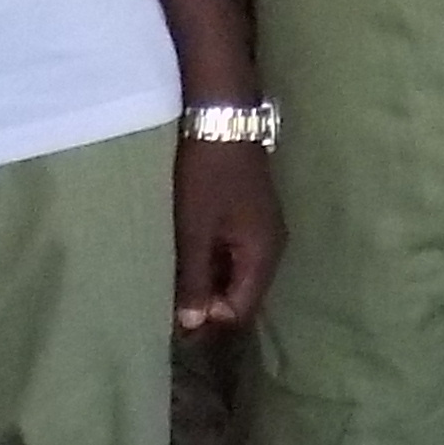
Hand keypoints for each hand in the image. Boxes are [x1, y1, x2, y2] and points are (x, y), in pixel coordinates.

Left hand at [171, 125, 280, 333]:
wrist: (224, 119)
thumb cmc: (208, 177)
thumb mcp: (195, 231)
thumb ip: (194, 279)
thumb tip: (192, 325)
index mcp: (263, 255)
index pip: (242, 310)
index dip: (211, 321)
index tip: (176, 320)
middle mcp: (271, 248)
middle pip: (243, 294)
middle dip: (210, 304)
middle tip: (172, 305)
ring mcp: (264, 232)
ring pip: (238, 274)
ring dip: (211, 282)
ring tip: (177, 284)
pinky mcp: (253, 218)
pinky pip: (236, 254)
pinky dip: (215, 262)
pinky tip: (190, 258)